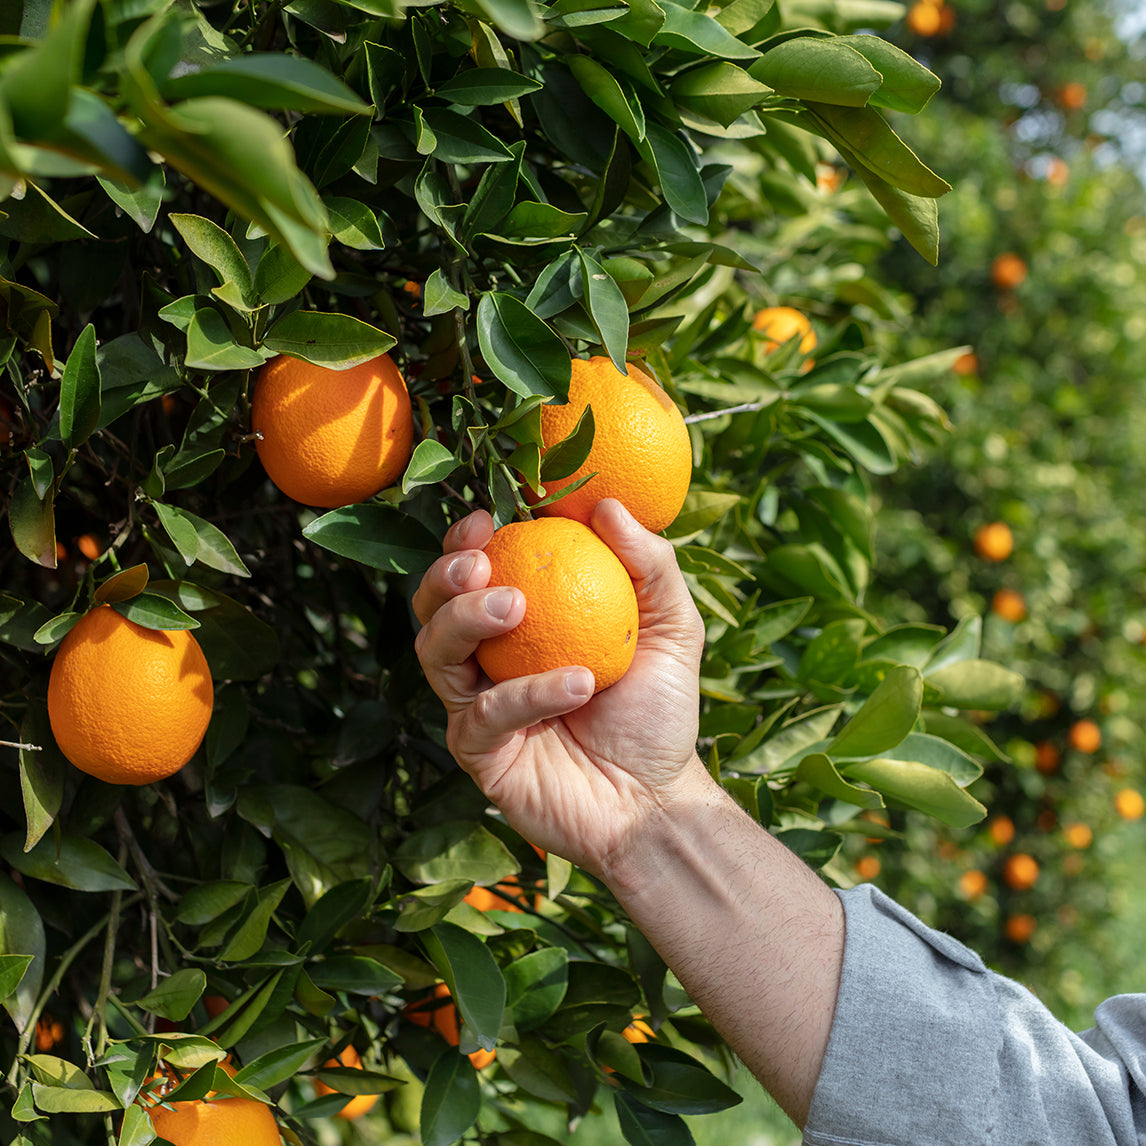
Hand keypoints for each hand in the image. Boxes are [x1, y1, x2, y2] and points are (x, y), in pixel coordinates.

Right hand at [412, 498, 709, 876]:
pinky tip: (577, 684)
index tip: (487, 519)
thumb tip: (608, 506)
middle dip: (444, 577)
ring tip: (517, 606)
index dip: (465, 541)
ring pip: (435, 655)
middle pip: (432, 609)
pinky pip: (483, 715)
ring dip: (468, 621)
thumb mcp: (671, 626)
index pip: (473, 574)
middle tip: (481, 564)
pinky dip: (527, 693)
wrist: (656, 799)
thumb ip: (649, 564)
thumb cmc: (658, 709)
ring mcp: (477, 707)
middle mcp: (487, 662)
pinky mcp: (479, 754)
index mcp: (521, 625)